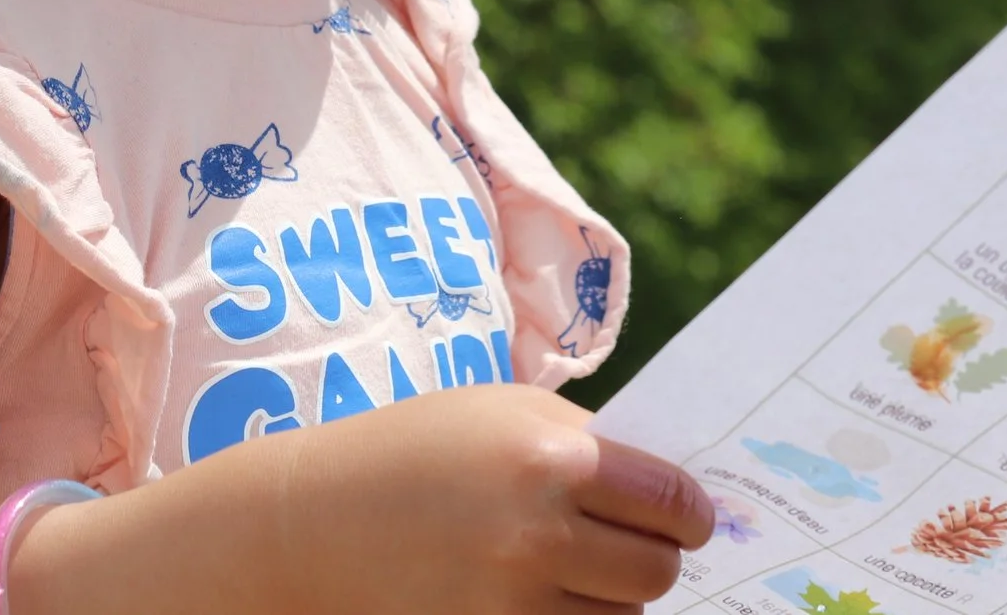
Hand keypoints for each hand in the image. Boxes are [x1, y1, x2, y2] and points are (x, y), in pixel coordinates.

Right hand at [269, 383, 713, 613]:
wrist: (313, 523)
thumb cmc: (417, 450)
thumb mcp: (505, 411)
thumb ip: (589, 442)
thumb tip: (671, 485)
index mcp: (553, 460)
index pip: (673, 502)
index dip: (694, 512)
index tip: (692, 517)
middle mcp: (539, 538)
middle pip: (658, 572)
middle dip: (658, 556)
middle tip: (637, 541)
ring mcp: (512, 604)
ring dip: (615, 596)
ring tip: (577, 565)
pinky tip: (549, 593)